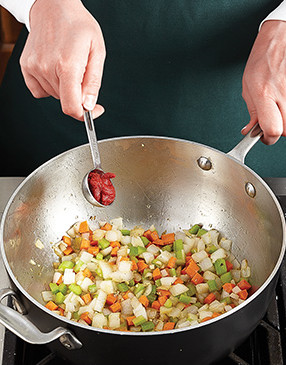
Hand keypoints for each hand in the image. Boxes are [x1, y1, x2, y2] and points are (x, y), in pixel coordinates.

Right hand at [20, 0, 104, 120]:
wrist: (54, 7)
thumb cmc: (78, 25)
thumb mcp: (97, 51)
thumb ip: (93, 82)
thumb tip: (88, 105)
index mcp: (68, 65)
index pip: (71, 106)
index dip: (84, 114)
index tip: (92, 111)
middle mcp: (47, 68)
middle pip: (65, 101)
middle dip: (78, 94)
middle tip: (82, 73)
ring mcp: (34, 67)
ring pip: (54, 95)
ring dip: (64, 88)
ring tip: (68, 64)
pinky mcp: (26, 66)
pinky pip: (39, 91)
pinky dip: (49, 86)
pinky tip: (55, 70)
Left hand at [242, 20, 285, 144]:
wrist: (280, 40)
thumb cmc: (262, 60)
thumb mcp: (248, 87)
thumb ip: (252, 112)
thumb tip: (251, 130)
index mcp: (264, 94)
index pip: (273, 129)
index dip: (267, 138)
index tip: (262, 136)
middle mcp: (283, 94)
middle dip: (276, 132)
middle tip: (270, 124)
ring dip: (284, 122)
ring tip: (276, 111)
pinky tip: (282, 104)